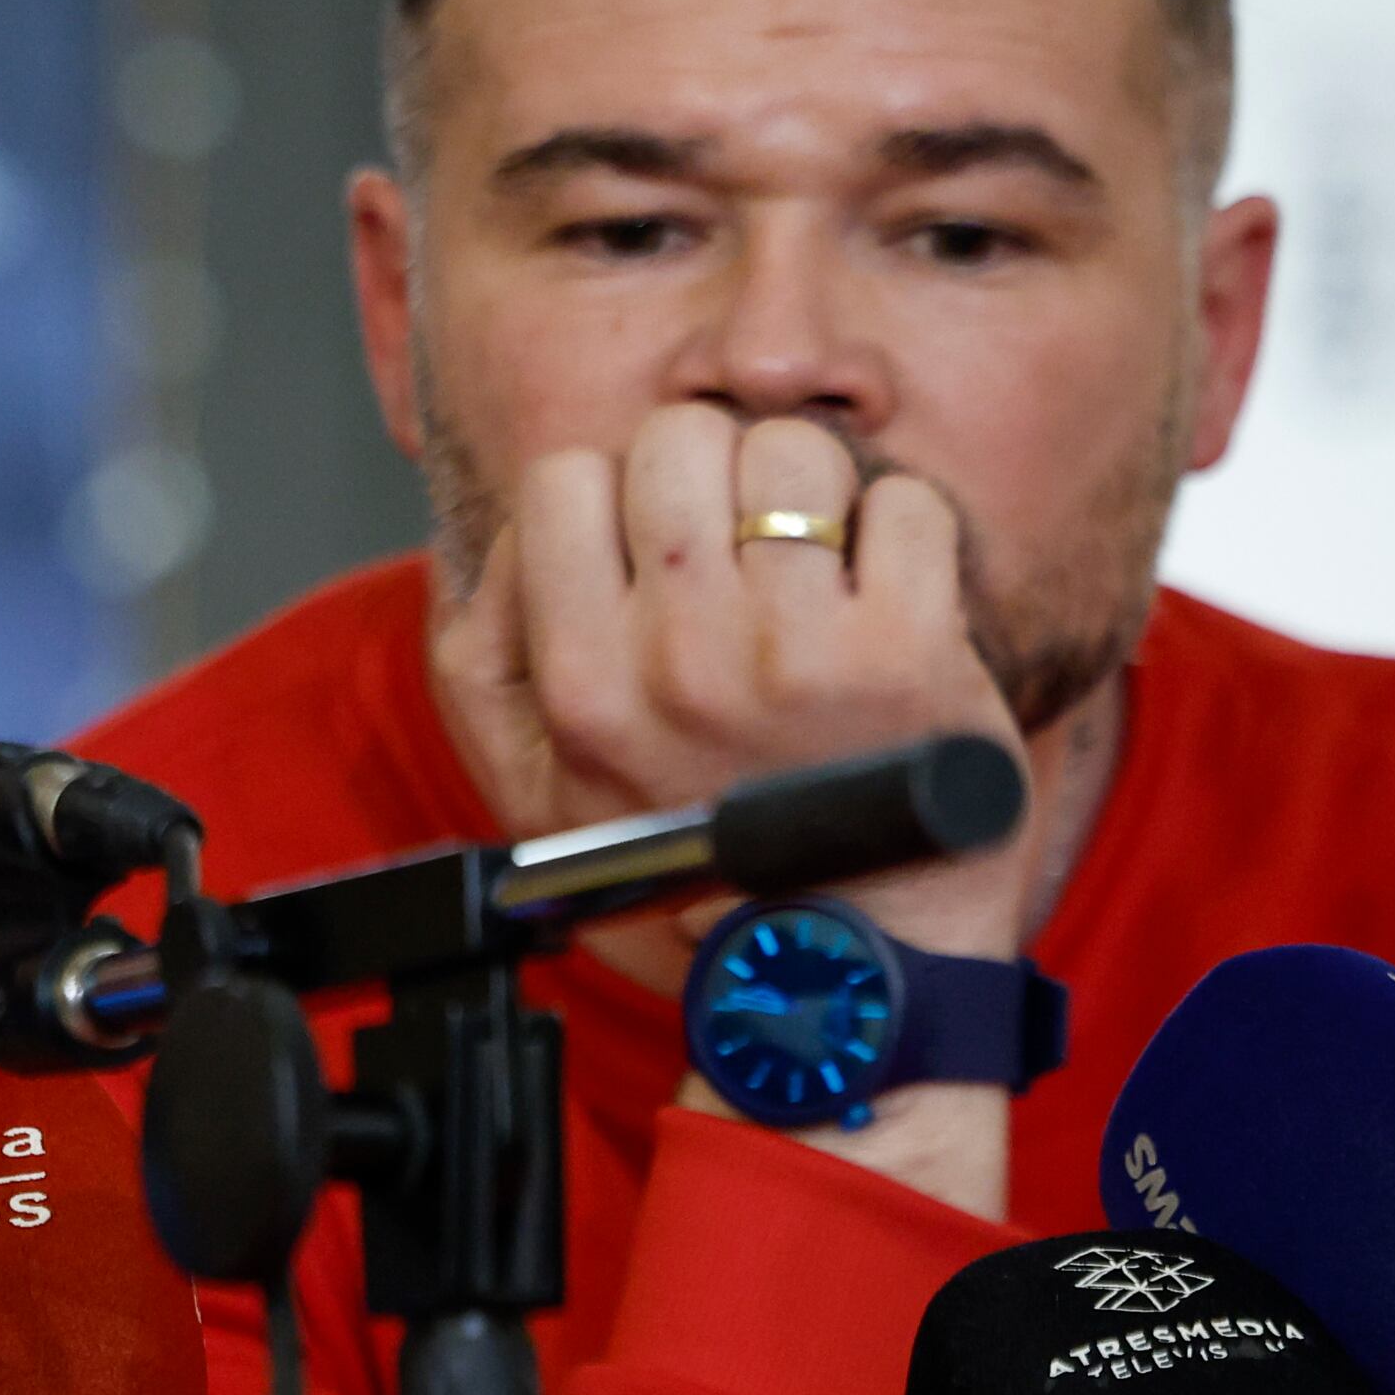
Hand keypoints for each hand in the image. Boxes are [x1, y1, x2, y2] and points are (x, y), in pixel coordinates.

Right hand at [431, 405, 1029, 1214]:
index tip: (652, 548)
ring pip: (796, 451)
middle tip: (744, 551)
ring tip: (820, 573)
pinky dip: (908, 534)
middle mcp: (678, 662)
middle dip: (716, 473)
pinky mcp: (909, 653)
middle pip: (680, 436)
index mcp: (581, 684)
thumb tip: (522, 527)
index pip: (565, 476)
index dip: (613, 493)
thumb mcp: (537, 780)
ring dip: (817, 494)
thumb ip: (485, 651)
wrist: (842, 958)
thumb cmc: (700, 855)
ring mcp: (797, 653)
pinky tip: (889, 600)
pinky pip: (907, 504)